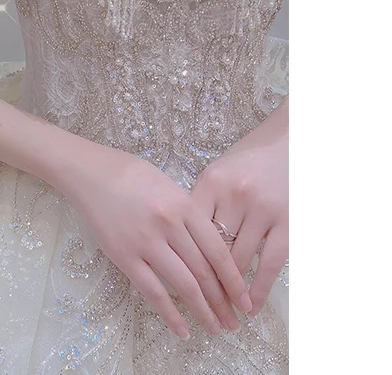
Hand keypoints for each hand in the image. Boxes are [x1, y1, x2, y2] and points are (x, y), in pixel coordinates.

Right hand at [56, 142, 252, 339]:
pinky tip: (183, 330)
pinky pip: (152, 291)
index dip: (234, 280)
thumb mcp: (166, 184)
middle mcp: (168, 225)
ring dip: (204, 311)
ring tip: (216, 328)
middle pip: (204, 271)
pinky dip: (170, 314)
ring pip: (184, 285)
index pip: (218, 250)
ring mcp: (145, 242)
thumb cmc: (128, 173)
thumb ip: (187, 212)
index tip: (245, 299)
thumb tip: (206, 247)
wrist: (87, 172)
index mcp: (183, 204)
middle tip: (235, 321)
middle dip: (223, 301)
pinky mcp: (123, 256)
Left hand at [189, 99, 288, 316]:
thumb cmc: (246, 160)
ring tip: (218, 313)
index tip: (169, 280)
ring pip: (238, 260)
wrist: (288, 143)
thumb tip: (177, 240)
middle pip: (211, 248)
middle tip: (194, 307)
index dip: (179, 256)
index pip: (188, 229)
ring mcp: (263, 210)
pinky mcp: (287, 223)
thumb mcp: (216, 173)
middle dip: (201, 282)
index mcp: (211, 182)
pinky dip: (258, 288)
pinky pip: (270, 263)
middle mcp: (235, 196)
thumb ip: (199, 203)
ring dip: (228, 291)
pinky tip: (249, 306)